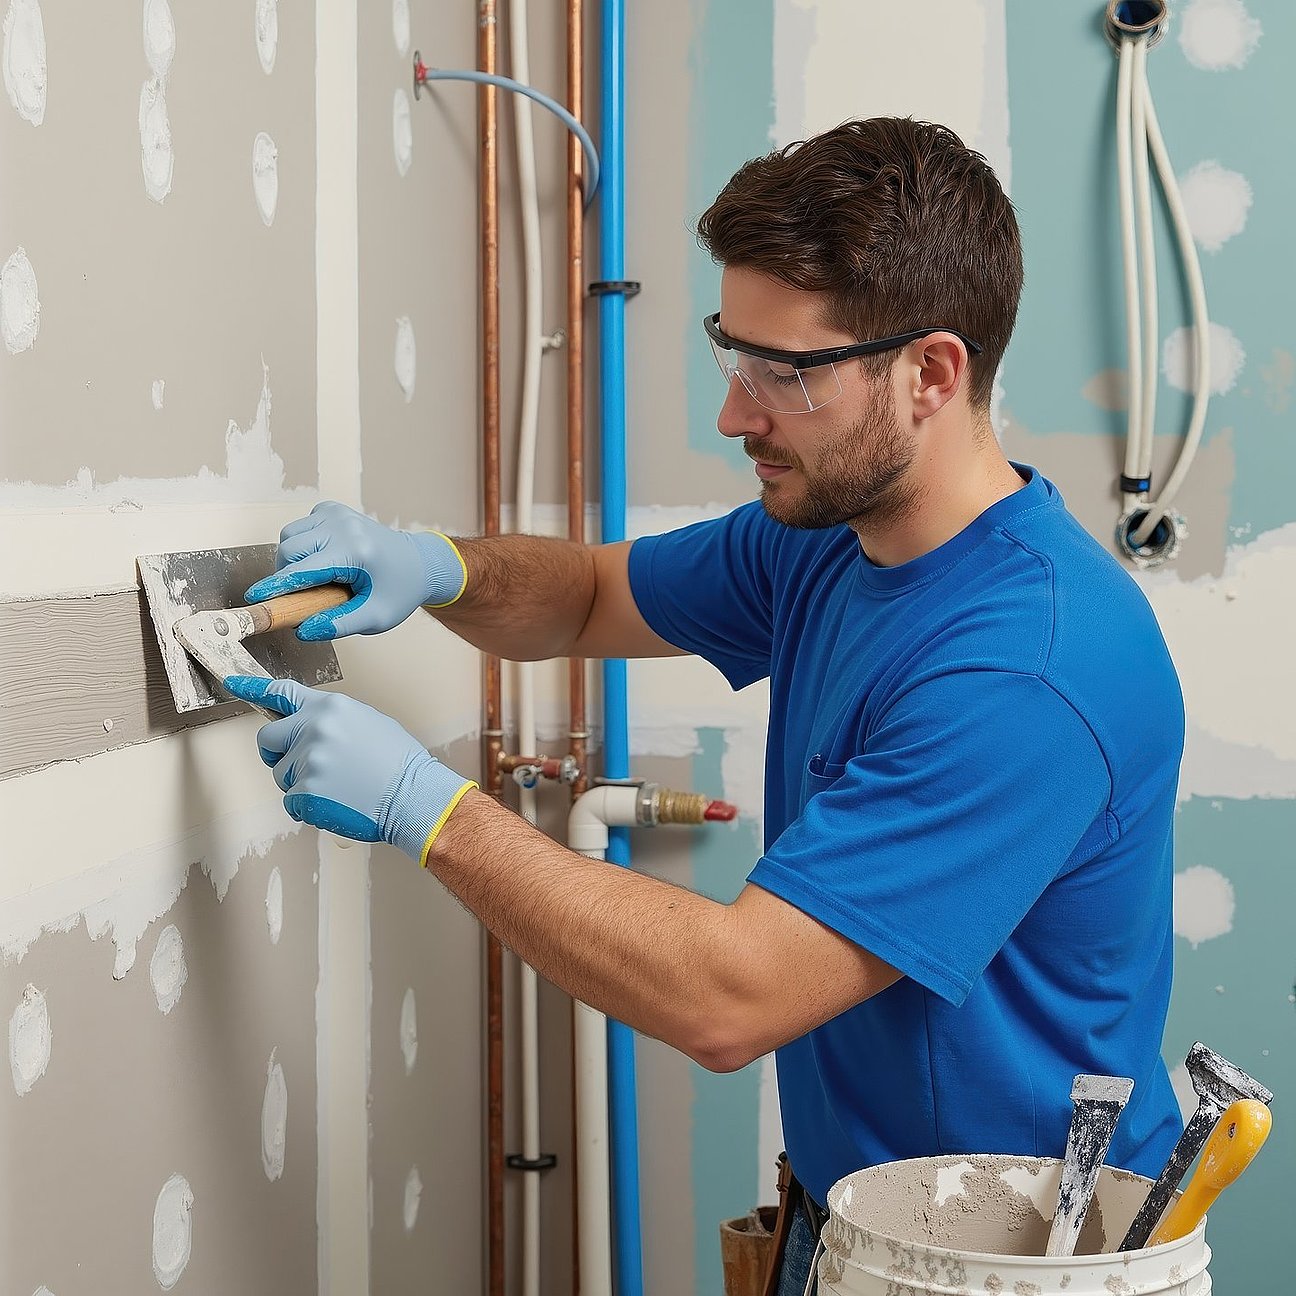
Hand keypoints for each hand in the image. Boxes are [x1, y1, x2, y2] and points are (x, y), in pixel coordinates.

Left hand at [223, 676, 476, 862]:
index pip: (283, 693)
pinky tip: (336, 801)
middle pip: (268, 738)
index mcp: (329, 707)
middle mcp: (313, 729)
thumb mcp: (366, 722)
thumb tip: (306, 729)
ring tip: (336, 786)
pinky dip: (308, 805)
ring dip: (299, 782)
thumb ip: (330, 721)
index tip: (232, 684)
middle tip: (300, 765)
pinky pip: (291, 800)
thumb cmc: (397, 762)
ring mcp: (307, 761)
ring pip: (280, 774)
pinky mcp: (305, 791)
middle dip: (277, 753)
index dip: (253, 689)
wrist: (413, 795)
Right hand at [244, 501, 466, 640]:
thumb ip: (339, 625)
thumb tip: (302, 631)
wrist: (420, 563)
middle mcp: (343, 526)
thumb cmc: (398, 591)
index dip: (274, 587)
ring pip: (289, 536)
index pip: (302, 570)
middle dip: (285, 575)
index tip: (254, 599)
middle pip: (288, 550)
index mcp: (354, 552)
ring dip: (291, 559)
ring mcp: (337, 513)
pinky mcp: (332, 509)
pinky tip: (322, 557)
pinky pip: (300, 526)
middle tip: (303, 596)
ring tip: (314, 578)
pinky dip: (302, 543)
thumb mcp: (376, 617)